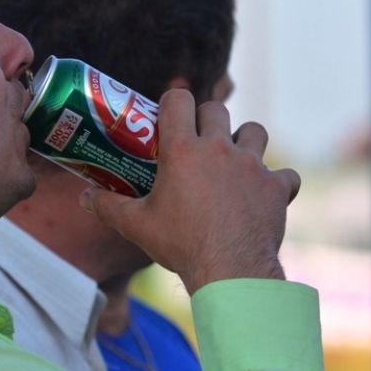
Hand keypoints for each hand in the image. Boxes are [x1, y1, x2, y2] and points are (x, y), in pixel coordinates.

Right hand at [79, 89, 299, 293]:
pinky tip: (267, 195)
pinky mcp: (277, 187)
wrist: (229, 270)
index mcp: (183, 150)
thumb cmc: (180, 245)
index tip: (169, 117)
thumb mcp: (137, 226)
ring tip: (236, 160)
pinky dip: (278, 183)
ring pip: (255, 131)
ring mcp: (253, 165)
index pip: (178, 100)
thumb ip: (108, 206)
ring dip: (246, 140)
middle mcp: (220, 148)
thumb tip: (84, 197)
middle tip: (200, 141)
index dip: (172, 103)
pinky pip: (286, 174)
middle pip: (217, 109)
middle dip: (208, 119)